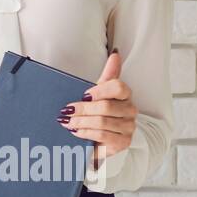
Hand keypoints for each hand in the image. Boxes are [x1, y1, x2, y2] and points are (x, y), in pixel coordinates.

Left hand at [60, 50, 135, 168]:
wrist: (102, 138)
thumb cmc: (99, 111)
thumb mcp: (100, 91)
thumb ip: (108, 73)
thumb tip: (116, 53)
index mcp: (125, 94)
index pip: (118, 87)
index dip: (100, 91)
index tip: (84, 95)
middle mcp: (130, 110)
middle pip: (106, 107)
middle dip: (83, 109)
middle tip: (66, 111)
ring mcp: (128, 127)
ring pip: (102, 122)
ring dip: (81, 122)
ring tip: (68, 122)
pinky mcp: (123, 142)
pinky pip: (102, 136)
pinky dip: (86, 133)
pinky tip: (76, 132)